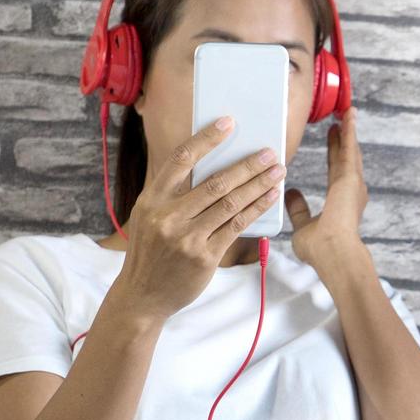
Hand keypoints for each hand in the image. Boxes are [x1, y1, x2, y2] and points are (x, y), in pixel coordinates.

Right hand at [115, 117, 285, 321]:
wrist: (142, 296)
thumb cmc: (151, 252)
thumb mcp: (149, 218)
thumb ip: (173, 195)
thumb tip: (215, 168)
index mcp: (151, 199)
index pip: (181, 159)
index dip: (206, 139)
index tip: (228, 123)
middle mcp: (167, 216)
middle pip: (215, 182)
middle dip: (247, 165)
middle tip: (269, 152)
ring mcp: (186, 238)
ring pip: (230, 203)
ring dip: (258, 184)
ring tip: (277, 171)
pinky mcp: (204, 257)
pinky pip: (236, 226)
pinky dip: (256, 209)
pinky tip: (270, 197)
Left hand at [284, 105, 367, 268]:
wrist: (334, 254)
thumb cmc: (321, 250)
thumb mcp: (303, 226)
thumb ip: (298, 209)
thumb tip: (290, 194)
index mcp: (341, 201)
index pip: (336, 170)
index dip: (335, 154)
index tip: (333, 139)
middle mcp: (351, 191)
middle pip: (346, 157)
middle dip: (344, 139)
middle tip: (341, 120)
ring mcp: (353, 184)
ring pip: (350, 150)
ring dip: (348, 130)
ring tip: (347, 112)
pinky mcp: (350, 178)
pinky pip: (349, 148)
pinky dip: (349, 131)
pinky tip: (348, 115)